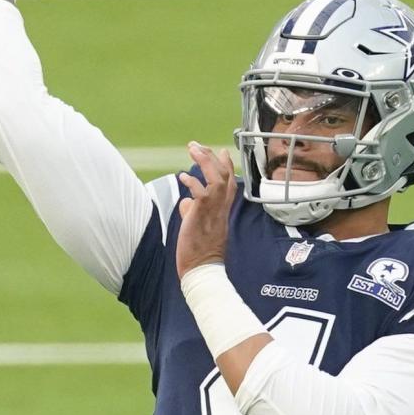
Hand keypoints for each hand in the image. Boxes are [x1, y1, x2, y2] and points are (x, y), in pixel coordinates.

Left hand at [175, 142, 236, 279]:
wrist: (202, 269)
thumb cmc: (199, 251)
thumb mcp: (197, 226)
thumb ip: (193, 211)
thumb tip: (185, 203)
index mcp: (223, 211)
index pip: (230, 183)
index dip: (227, 165)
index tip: (221, 151)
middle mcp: (222, 208)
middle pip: (224, 175)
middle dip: (211, 157)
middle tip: (198, 145)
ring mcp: (213, 210)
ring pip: (216, 178)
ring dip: (204, 161)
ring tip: (193, 148)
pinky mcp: (202, 214)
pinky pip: (201, 191)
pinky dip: (192, 181)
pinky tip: (183, 177)